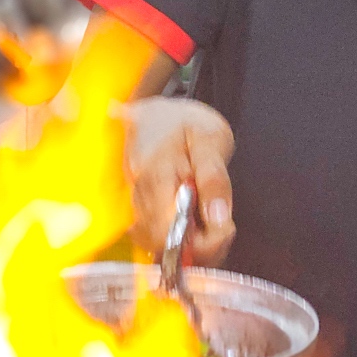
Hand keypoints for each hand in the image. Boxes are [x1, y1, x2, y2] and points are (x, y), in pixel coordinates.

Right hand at [124, 97, 235, 264]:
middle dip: (197, 244)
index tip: (225, 229)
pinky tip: (192, 221)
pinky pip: (153, 237)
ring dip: (187, 243)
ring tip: (208, 218)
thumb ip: (214, 179)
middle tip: (221, 223)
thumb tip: (218, 220)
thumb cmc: (184, 122)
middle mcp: (136, 192)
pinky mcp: (132, 209)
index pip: (169, 231)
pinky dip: (175, 238)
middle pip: (162, 243)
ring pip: (156, 244)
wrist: (156, 112)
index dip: (200, 242)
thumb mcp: (210, 140)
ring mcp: (131, 202)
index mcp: (154, 173)